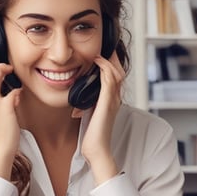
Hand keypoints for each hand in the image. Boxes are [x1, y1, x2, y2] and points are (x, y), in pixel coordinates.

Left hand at [76, 52, 124, 183]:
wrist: (97, 149)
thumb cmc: (92, 135)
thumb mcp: (89, 114)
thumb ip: (87, 104)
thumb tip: (77, 99)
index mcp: (111, 100)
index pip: (115, 76)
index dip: (110, 63)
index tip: (101, 53)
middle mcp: (115, 98)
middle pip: (119, 70)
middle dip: (112, 57)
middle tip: (104, 46)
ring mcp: (113, 100)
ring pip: (116, 72)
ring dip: (108, 59)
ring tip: (100, 50)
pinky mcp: (107, 103)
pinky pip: (109, 80)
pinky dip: (104, 68)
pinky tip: (97, 61)